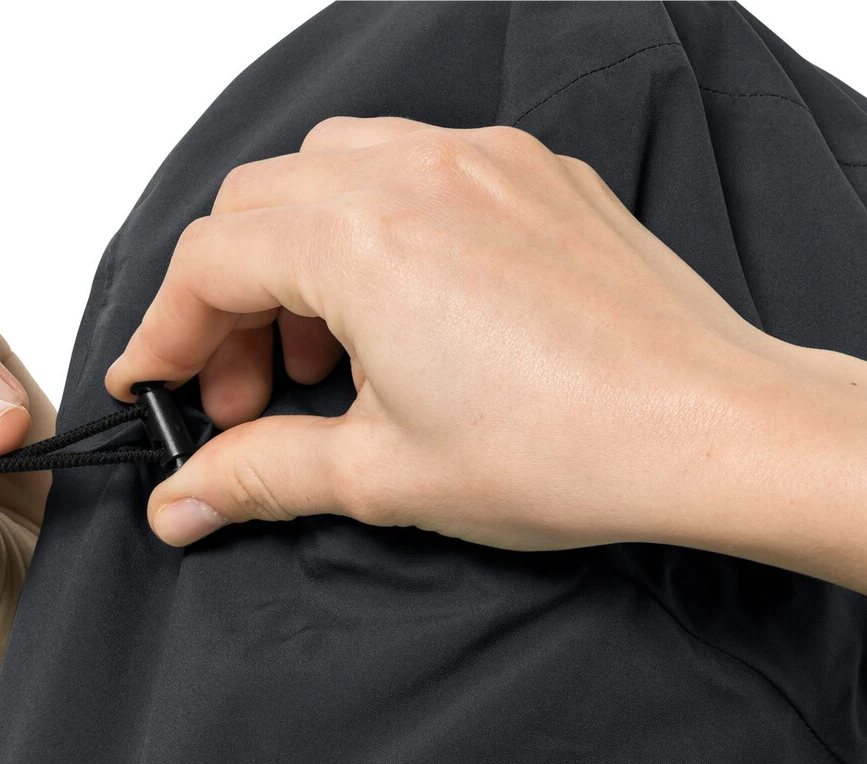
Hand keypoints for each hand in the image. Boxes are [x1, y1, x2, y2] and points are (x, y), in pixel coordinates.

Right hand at [107, 118, 866, 631]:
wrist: (713, 429)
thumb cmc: (570, 449)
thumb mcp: (384, 477)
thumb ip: (262, 474)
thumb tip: (184, 499)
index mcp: (363, 239)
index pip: (211, 261)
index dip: (165, 332)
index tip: (153, 387)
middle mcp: (417, 173)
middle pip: (261, 205)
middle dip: (227, 301)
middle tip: (241, 397)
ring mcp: (484, 163)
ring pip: (334, 174)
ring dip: (297, 260)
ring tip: (320, 363)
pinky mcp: (536, 177)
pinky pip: (417, 174)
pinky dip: (374, 235)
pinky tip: (398, 320)